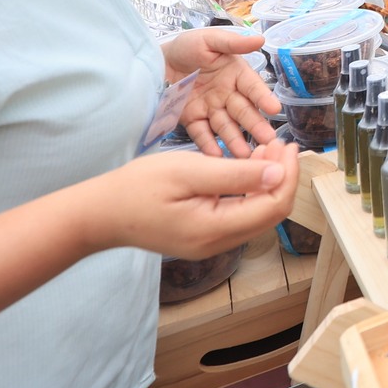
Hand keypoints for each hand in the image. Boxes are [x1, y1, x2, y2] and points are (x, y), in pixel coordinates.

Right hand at [84, 139, 299, 258]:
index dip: (288, 175)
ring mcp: (210, 244)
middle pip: (269, 214)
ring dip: (267, 183)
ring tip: (266, 150)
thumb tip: (278, 174)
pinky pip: (238, 217)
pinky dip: (250, 192)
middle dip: (282, 177)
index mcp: (215, 230)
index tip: (287, 144)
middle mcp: (217, 244)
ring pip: (256, 215)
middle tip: (279, 143)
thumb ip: (236, 175)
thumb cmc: (138, 187)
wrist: (99, 214)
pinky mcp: (203, 237)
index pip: (273, 206)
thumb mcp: (188, 172)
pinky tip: (246, 168)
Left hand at [162, 28, 279, 156]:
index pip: (252, 87)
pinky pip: (202, 133)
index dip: (263, 97)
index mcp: (236, 74)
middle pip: (243, 112)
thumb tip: (260, 39)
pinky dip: (209, 144)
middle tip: (267, 140)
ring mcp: (210, 108)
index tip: (274, 109)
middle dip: (255, 126)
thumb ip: (233, 42)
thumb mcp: (209, 40)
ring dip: (236, 140)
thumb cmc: (186, 47)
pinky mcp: (193, 119)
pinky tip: (216, 155)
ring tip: (245, 155)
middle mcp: (227, 94)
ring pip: (226, 127)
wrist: (156, 61)